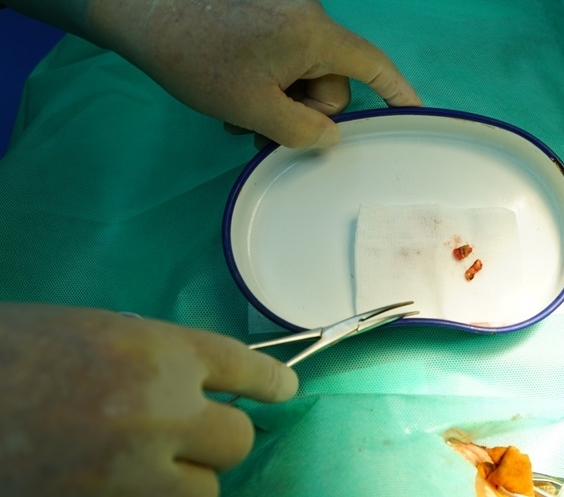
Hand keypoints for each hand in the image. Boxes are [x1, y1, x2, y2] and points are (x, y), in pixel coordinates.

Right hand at [0, 304, 297, 496]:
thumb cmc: (13, 351)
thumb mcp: (94, 334)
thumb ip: (153, 360)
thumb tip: (192, 385)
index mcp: (159, 352)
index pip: (243, 367)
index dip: (269, 382)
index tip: (284, 392)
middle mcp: (161, 410)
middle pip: (234, 440)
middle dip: (218, 441)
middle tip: (193, 439)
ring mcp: (133, 471)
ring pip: (204, 493)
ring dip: (187, 484)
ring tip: (153, 471)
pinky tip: (124, 487)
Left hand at [86, 0, 421, 148]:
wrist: (149, 22)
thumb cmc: (203, 64)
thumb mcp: (255, 108)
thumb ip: (302, 130)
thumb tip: (330, 138)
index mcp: (315, 34)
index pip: (372, 65)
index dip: (398, 93)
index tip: (415, 117)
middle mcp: (310, 22)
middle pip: (332, 85)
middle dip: (306, 115)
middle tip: (264, 133)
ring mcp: (288, 23)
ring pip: (306, 83)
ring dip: (282, 109)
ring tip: (241, 121)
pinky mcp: (269, 28)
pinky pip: (287, 69)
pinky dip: (271, 93)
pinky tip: (237, 106)